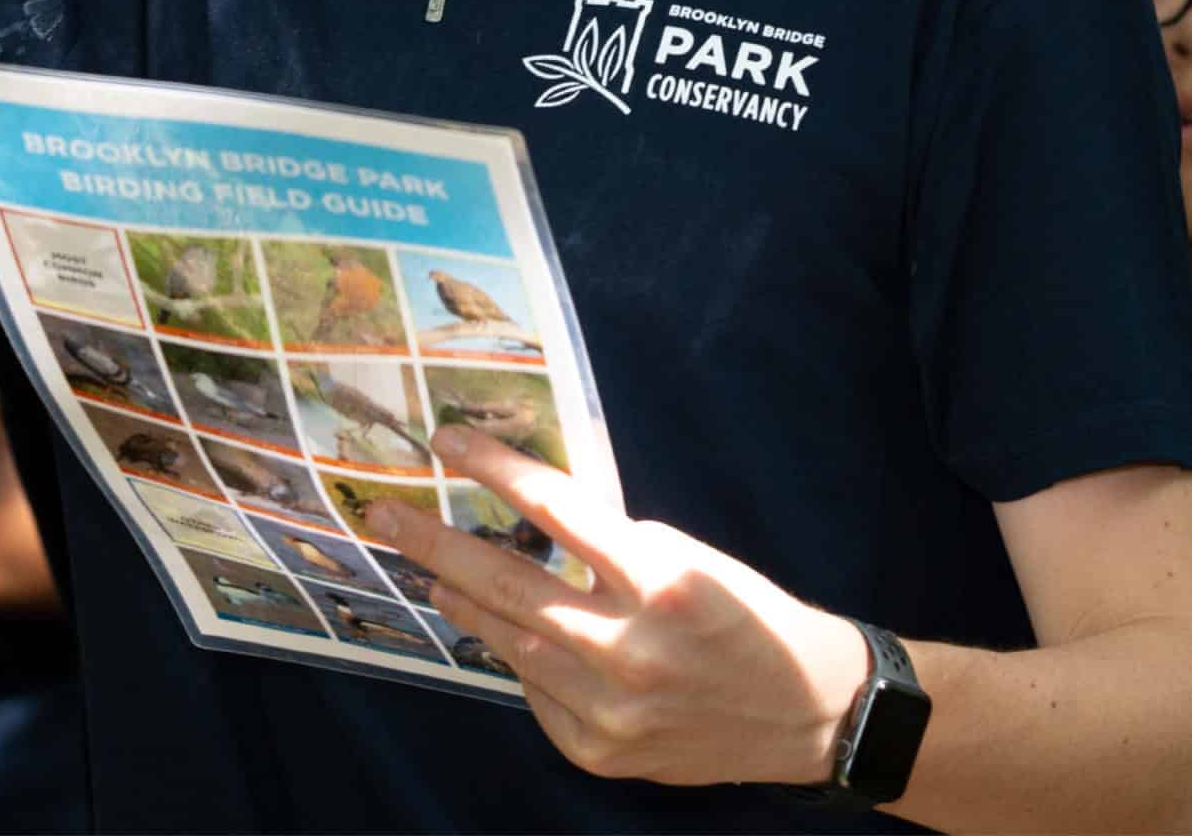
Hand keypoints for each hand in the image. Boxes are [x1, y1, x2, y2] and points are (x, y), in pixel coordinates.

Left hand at [374, 431, 866, 787]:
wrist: (804, 711)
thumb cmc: (742, 611)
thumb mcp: (684, 552)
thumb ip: (609, 542)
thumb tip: (527, 517)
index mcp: (659, 577)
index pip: (555, 508)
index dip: (493, 470)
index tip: (444, 441)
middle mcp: (628, 646)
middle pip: (507, 583)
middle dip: (436, 544)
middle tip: (386, 513)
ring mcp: (609, 708)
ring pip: (510, 641)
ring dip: (461, 600)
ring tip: (425, 568)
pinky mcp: (600, 751)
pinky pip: (536, 693)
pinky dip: (517, 655)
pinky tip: (500, 629)